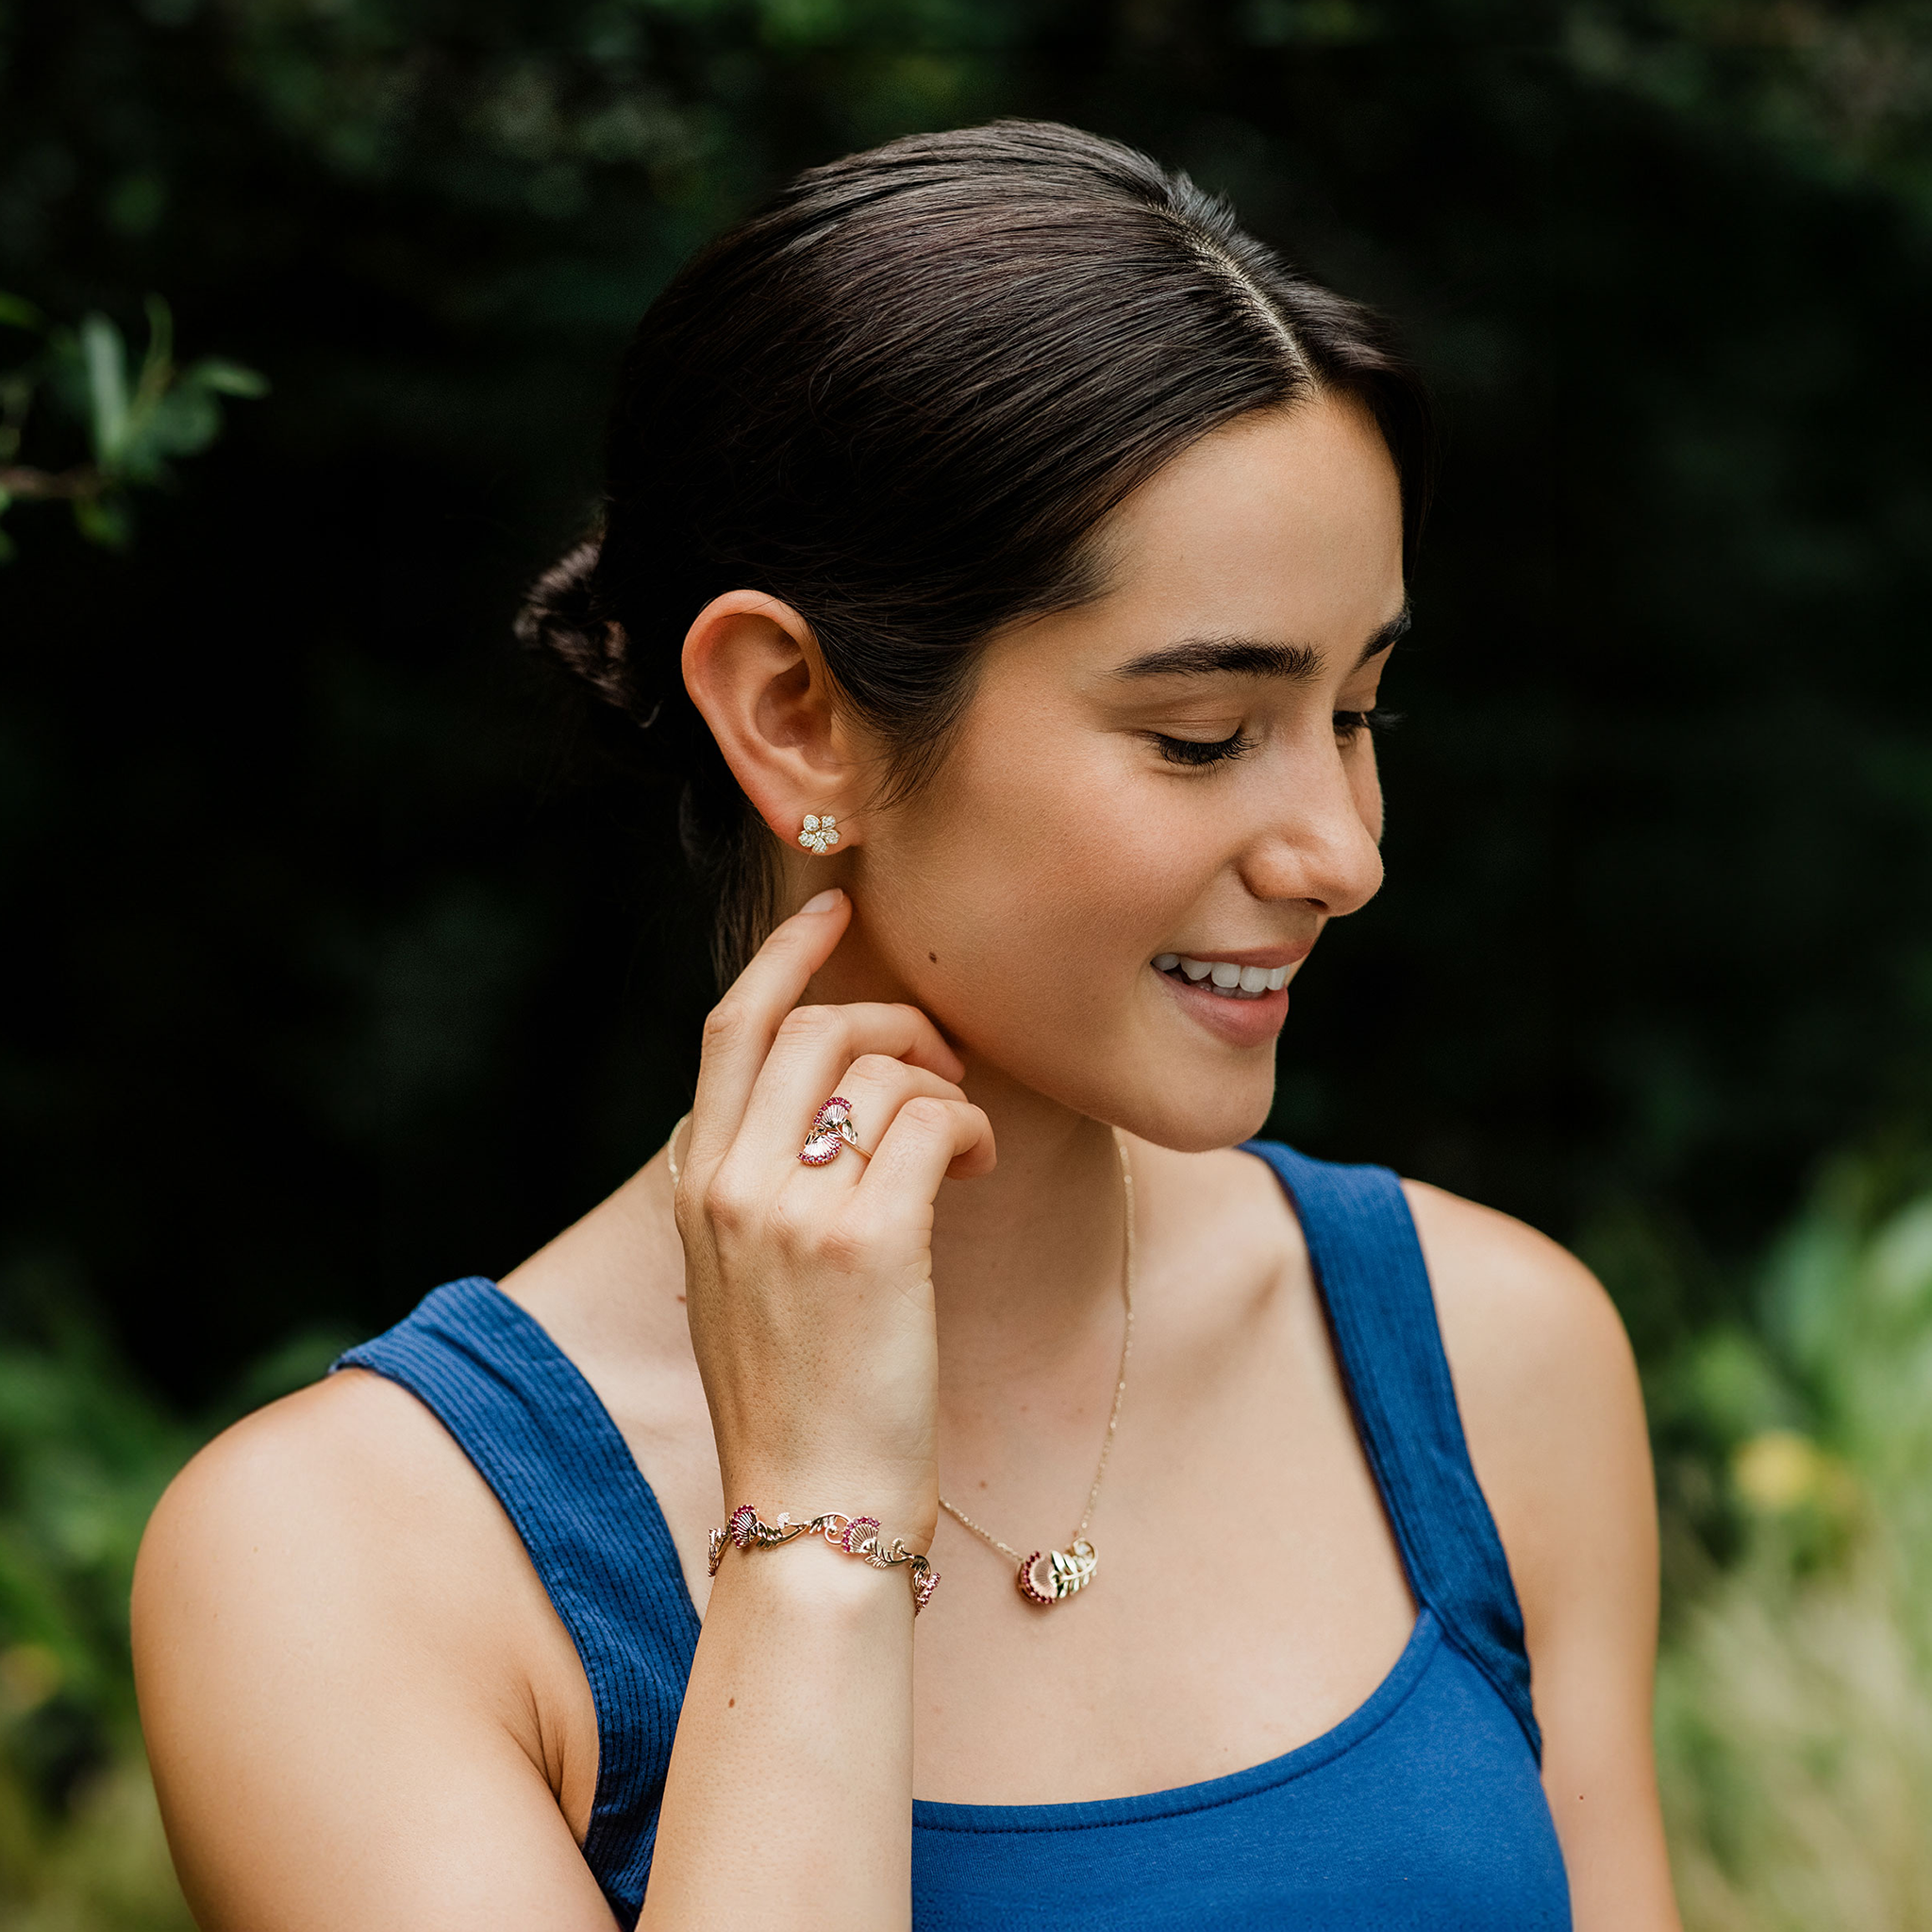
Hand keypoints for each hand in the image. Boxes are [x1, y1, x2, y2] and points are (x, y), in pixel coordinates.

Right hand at [673, 889, 993, 1548]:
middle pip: (818, 1028)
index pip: (732, 1027)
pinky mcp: (867, 1243)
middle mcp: (730, 1183)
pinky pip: (936, 1121)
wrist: (809, 1513)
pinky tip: (978, 1168)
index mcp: (697, 1183)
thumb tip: (823, 1099)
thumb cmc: (795, 1397)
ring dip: (947, 1087)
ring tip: (965, 1144)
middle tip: (943, 1064)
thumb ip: (758, 1180)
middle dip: (897, 1022)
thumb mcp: (738, 1276)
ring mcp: (791, 1211)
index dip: (786, 953)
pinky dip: (973, 1127)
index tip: (834, 909)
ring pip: (884, 1070)